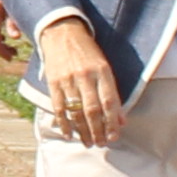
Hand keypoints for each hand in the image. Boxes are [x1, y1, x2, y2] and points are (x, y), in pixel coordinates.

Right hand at [38, 24, 123, 147]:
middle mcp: (86, 76)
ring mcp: (68, 80)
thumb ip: (113, 93)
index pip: (109, 102)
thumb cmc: (87, 52)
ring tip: (88, 142)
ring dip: (83, 131)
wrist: (62, 32)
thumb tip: (122, 120)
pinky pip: (59, 107)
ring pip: (77, 112)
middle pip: (93, 110)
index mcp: (102, 71)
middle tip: (101, 143)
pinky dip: (64, 124)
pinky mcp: (54, 82)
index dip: (112, 122)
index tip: (115, 136)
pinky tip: (69, 134)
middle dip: (98, 131)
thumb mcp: (104, 67)